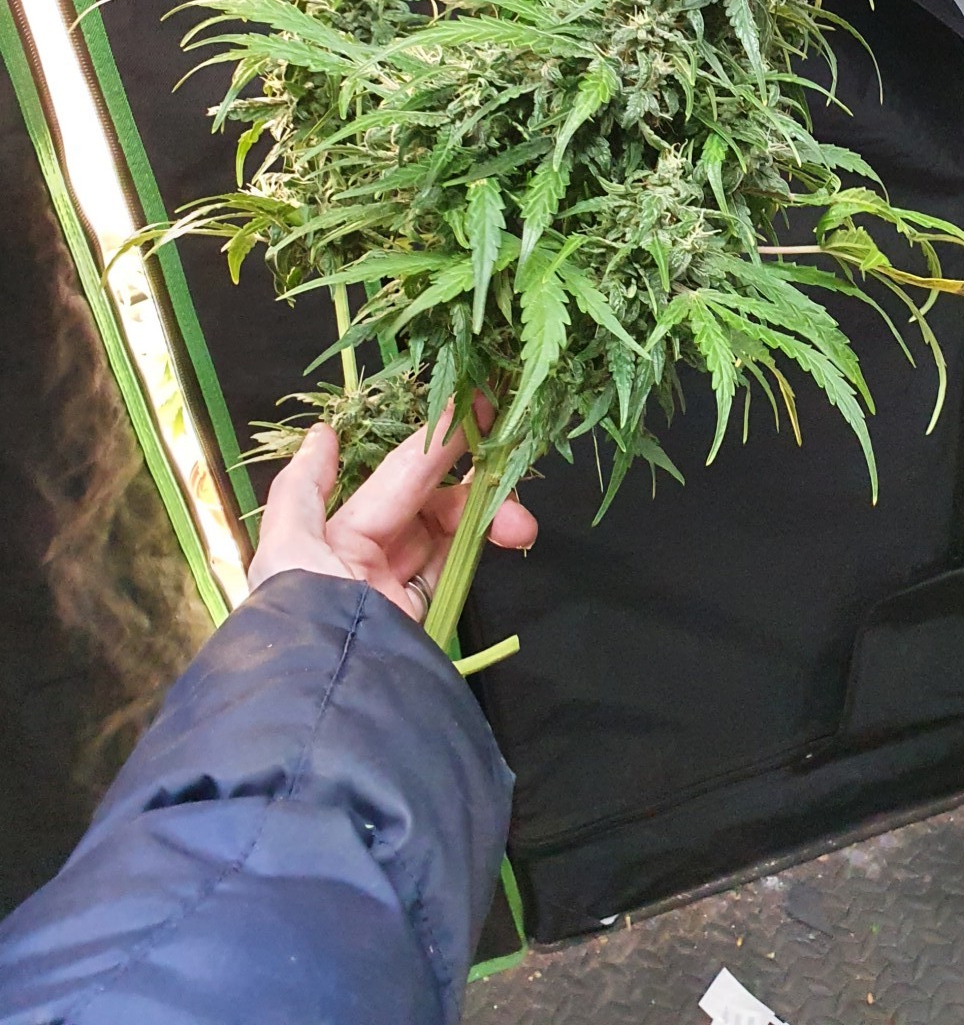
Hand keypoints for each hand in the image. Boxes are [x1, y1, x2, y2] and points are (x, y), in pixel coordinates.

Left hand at [247, 412, 536, 624]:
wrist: (333, 717)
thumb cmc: (309, 622)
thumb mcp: (285, 554)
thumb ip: (301, 492)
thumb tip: (323, 433)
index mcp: (330, 538)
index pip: (391, 476)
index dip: (434, 438)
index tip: (479, 403)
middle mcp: (364, 559)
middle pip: (428, 501)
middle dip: (470, 473)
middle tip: (513, 441)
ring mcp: (397, 591)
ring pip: (450, 532)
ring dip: (488, 516)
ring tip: (520, 525)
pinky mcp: (425, 622)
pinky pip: (457, 569)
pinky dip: (483, 545)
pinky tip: (510, 533)